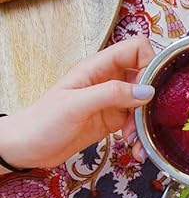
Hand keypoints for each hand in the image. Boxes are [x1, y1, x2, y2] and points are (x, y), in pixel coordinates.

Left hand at [0, 36, 155, 169]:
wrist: (28, 148)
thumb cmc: (44, 121)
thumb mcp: (77, 105)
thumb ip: (112, 94)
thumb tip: (147, 91)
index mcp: (98, 67)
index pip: (136, 49)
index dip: (150, 63)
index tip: (152, 88)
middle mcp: (108, 80)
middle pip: (145, 78)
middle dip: (150, 100)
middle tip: (144, 120)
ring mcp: (112, 100)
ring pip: (143, 103)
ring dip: (145, 122)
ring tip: (134, 140)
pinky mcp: (113, 120)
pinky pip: (136, 122)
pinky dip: (139, 135)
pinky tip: (133, 147)